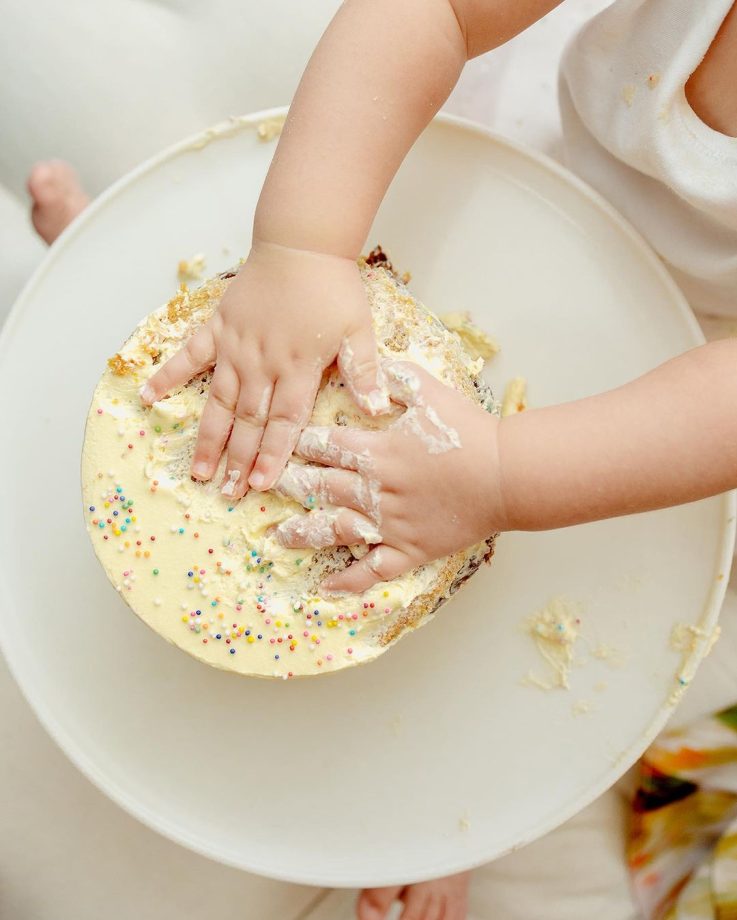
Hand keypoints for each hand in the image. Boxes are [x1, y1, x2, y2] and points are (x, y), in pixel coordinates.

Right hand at [140, 240, 388, 498]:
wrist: (302, 242)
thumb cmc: (333, 287)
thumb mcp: (359, 330)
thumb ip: (365, 372)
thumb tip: (375, 411)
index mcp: (297, 368)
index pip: (284, 423)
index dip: (273, 456)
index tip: (262, 485)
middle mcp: (262, 364)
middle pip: (249, 422)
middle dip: (239, 460)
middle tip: (227, 493)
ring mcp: (236, 347)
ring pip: (220, 401)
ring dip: (209, 437)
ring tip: (199, 469)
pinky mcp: (219, 328)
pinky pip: (189, 355)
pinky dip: (168, 375)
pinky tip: (149, 398)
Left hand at [274, 360, 503, 593]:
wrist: (506, 475)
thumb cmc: (469, 430)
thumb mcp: (430, 391)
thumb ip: (393, 378)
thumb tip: (366, 370)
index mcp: (377, 451)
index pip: (324, 446)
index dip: (299, 444)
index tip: (280, 444)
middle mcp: (375, 490)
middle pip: (320, 487)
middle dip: (289, 485)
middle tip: (263, 486)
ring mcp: (391, 524)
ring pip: (336, 530)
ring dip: (304, 533)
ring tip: (279, 538)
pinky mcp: (410, 550)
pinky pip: (373, 570)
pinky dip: (349, 579)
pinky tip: (326, 585)